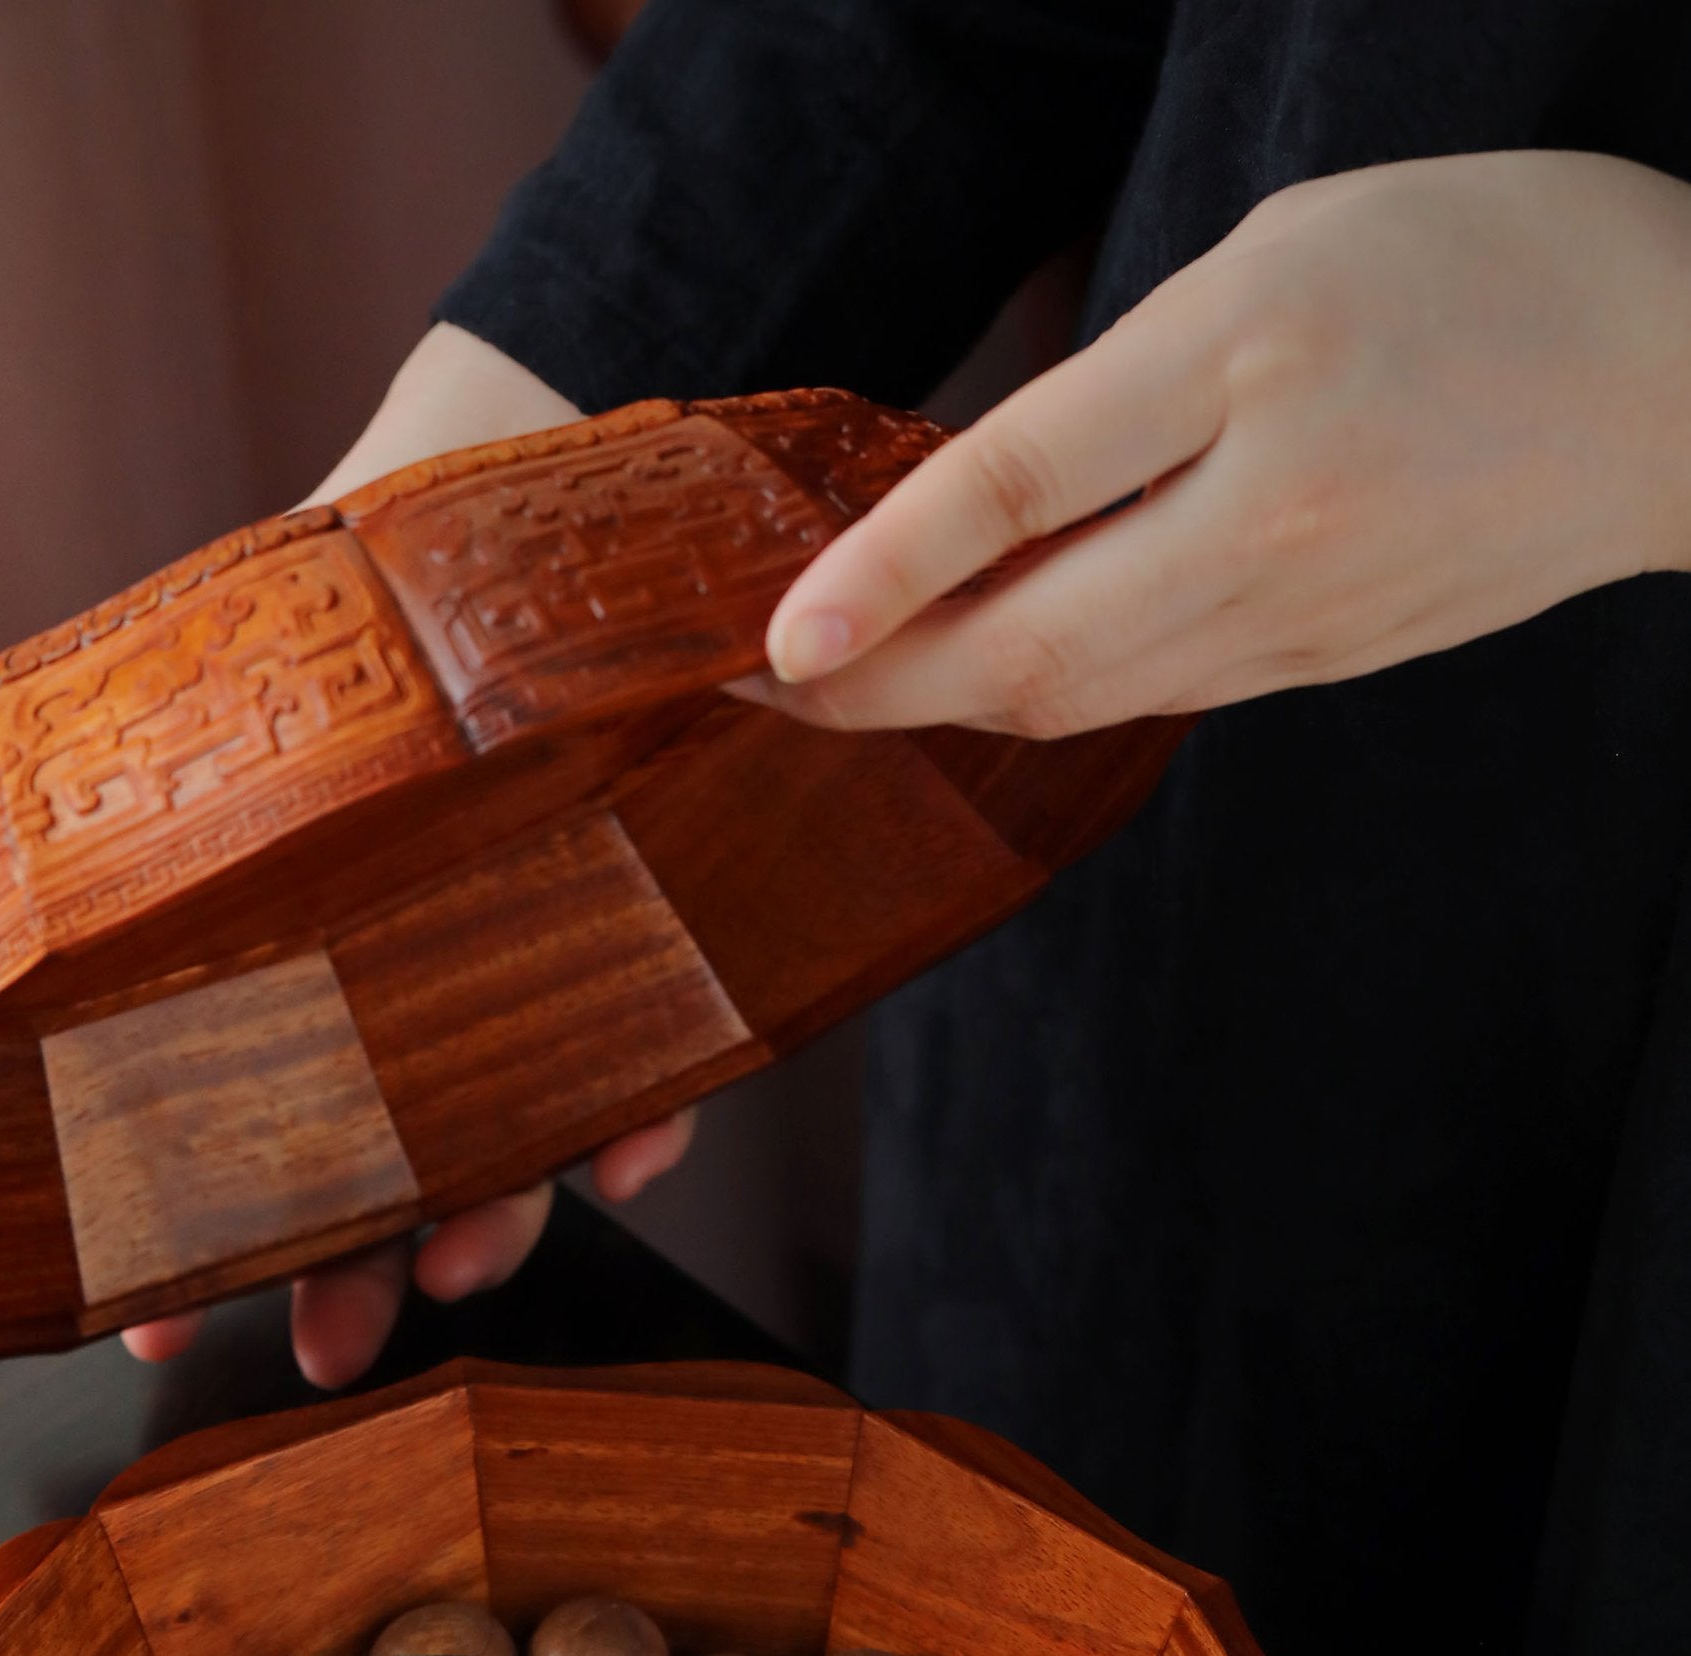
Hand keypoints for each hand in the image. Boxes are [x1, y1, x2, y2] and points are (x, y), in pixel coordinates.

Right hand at [124, 328, 700, 1382]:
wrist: (517, 483)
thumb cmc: (359, 604)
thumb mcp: (241, 697)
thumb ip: (175, 804)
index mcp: (323, 961)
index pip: (262, 1125)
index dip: (211, 1241)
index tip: (156, 1327)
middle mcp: (431, 989)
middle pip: (389, 1163)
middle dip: (354, 1269)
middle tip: (321, 1346)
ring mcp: (544, 974)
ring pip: (522, 1136)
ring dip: (494, 1218)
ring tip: (463, 1265)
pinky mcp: (663, 932)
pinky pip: (673, 1051)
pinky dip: (655, 1112)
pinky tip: (635, 1154)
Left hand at [753, 152, 1690, 738]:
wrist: (1690, 385)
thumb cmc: (1491, 264)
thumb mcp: (1281, 258)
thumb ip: (1127, 385)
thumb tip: (975, 498)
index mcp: (1252, 388)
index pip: (1018, 499)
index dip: (879, 578)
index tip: (769, 641)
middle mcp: (1268, 533)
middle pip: (1025, 656)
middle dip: (871, 688)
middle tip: (752, 686)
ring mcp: (1300, 623)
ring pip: (1078, 697)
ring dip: (941, 703)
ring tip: (834, 685)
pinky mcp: (1323, 665)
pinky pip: (1151, 692)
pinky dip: (1045, 690)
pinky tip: (983, 666)